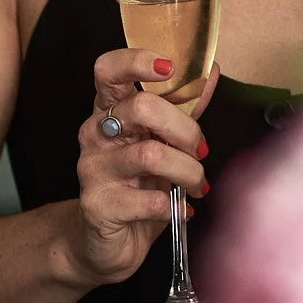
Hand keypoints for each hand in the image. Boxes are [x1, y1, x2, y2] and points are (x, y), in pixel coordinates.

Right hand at [66, 49, 221, 286]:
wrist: (107, 242)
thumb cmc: (140, 184)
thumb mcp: (164, 142)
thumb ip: (184, 108)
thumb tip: (210, 72)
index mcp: (110, 109)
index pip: (108, 71)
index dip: (136, 61)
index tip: (169, 67)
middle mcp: (95, 133)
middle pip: (141, 107)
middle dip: (186, 129)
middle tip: (202, 152)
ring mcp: (92, 169)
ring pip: (150, 154)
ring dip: (188, 171)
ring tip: (198, 186)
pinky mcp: (97, 205)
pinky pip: (148, 199)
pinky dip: (175, 206)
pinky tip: (181, 210)